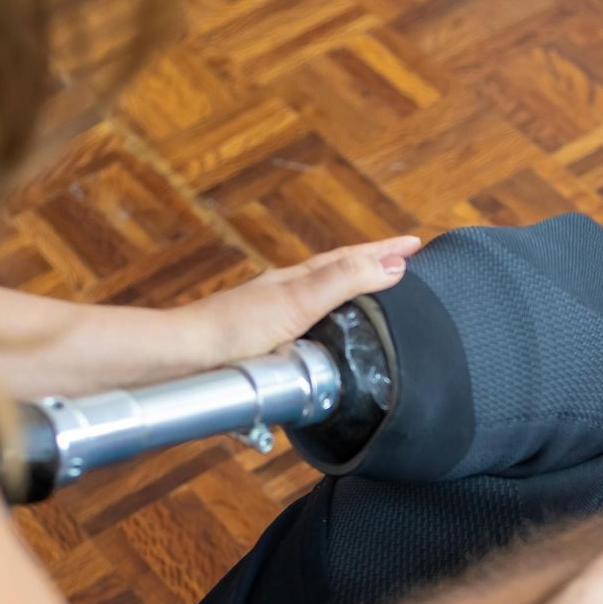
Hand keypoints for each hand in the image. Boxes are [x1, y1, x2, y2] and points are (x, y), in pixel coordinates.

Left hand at [172, 235, 422, 365]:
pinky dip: (329, 328)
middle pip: (338, 274)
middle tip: (404, 263)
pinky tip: (329, 344)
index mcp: (297, 280)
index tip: (416, 245)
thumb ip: (345, 281)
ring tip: (375, 298)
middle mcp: (286, 295)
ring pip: (322, 302)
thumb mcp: (300, 300)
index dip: (385, 252)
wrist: (186, 359)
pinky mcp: (266, 347)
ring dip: (351, 295)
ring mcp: (274, 320)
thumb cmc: (234, 330)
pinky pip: (308, 330)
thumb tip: (393, 265)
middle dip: (373, 267)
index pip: (351, 259)